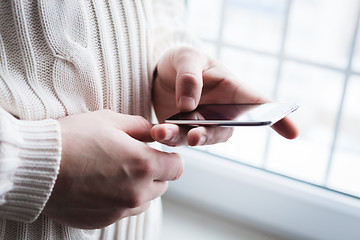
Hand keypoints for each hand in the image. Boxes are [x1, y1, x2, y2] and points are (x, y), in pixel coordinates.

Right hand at [43, 110, 182, 228]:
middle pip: (162, 185)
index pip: (177, 168)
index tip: (160, 153)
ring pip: (145, 200)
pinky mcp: (103, 220)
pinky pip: (123, 210)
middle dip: (154, 172)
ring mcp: (120, 209)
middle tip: (134, 159)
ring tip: (116, 172)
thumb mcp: (110, 120)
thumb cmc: (72, 139)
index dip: (170, 158)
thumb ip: (140, 126)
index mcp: (142, 164)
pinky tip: (102, 186)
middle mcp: (136, 192)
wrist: (37, 166)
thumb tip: (155, 133)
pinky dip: (120, 199)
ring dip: (139, 187)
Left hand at [151, 46, 297, 145]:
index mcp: (231, 90)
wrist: (160, 73)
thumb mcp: (186, 57)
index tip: (294, 133)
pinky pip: (176, 139)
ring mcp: (201, 124)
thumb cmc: (182, 61)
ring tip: (162, 132)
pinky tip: (154, 131)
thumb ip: (190, 77)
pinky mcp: (181, 131)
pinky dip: (166, 137)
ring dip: (181, 139)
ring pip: (198, 139)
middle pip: (224, 130)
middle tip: (194, 137)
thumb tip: (188, 105)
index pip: (259, 103)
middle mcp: (220, 112)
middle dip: (210, 136)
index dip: (278, 118)